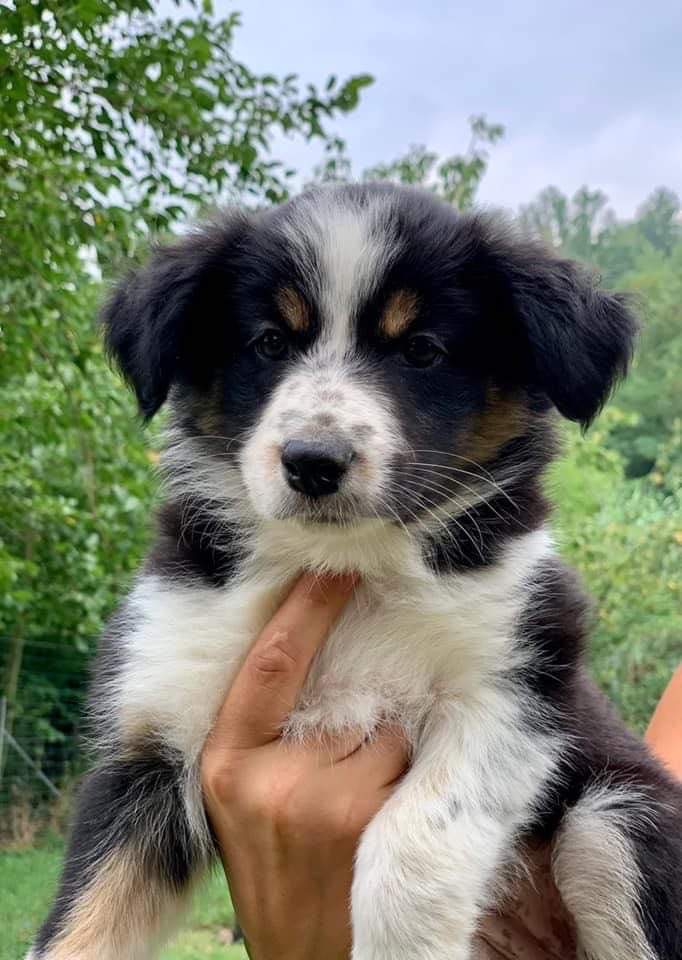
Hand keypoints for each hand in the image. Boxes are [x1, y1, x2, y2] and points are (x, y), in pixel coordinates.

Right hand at [201, 573, 408, 959]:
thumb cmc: (276, 870)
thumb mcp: (243, 801)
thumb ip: (268, 735)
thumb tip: (319, 658)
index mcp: (226, 761)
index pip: (269, 662)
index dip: (306, 608)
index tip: (336, 567)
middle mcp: (266, 777)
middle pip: (342, 698)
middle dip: (360, 717)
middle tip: (345, 772)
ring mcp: (318, 800)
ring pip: (384, 731)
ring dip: (388, 756)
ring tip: (360, 811)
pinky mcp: (366, 822)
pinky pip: (406, 765)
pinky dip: (406, 781)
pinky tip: (381, 825)